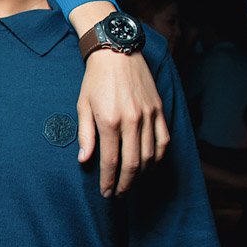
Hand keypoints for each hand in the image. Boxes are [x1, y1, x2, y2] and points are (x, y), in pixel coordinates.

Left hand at [79, 51, 169, 196]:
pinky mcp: (158, 110)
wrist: (117, 51)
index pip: (111, 161)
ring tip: (132, 183)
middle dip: (126, 184)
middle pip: (133, 164)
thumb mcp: (83, 106)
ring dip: (142, 174)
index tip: (106, 192)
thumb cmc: (95, 80)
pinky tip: (150, 164)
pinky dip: (158, 157)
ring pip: (150, 155)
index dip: (109, 181)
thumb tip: (84, 160)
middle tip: (119, 194)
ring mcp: (148, 115)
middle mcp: (132, 120)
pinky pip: (164, 140)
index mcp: (110, 121)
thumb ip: (85, 135)